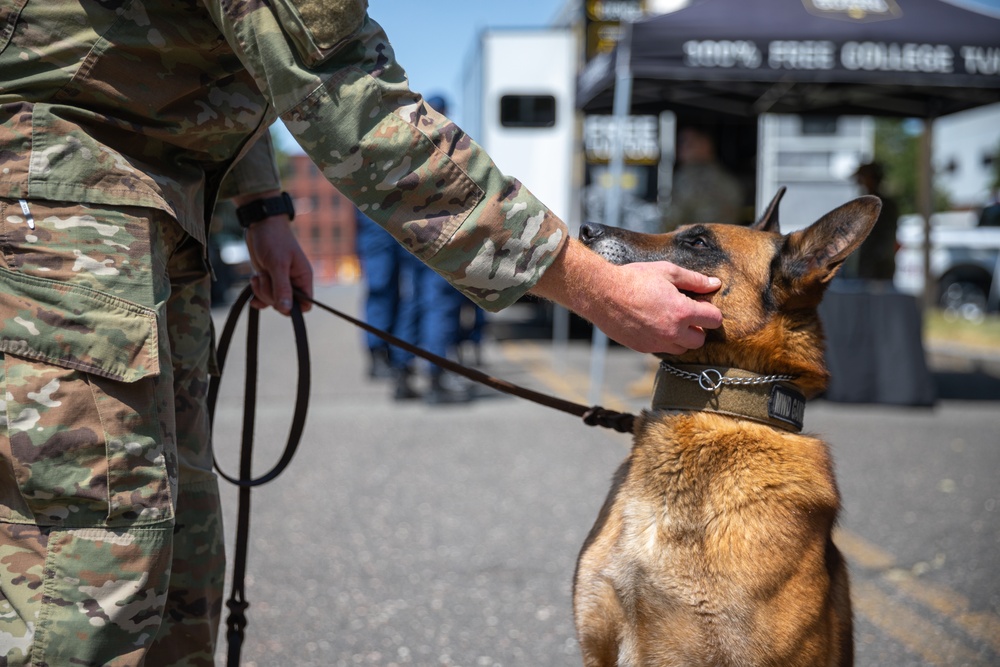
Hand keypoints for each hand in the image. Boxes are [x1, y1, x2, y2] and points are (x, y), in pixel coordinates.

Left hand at [244, 217, 312, 314]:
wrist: (260, 224)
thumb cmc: (274, 240)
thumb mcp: (278, 264)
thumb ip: (282, 288)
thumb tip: (287, 310)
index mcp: (303, 278)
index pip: (306, 304)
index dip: (293, 307)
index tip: (279, 299)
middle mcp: (294, 282)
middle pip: (285, 305)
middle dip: (271, 295)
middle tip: (265, 277)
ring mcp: (280, 281)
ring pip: (272, 301)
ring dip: (262, 290)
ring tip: (259, 274)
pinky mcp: (268, 279)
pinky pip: (263, 296)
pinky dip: (256, 292)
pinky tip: (253, 282)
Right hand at [529, 239, 722, 353]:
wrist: (602, 294)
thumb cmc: (634, 279)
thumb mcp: (667, 271)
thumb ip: (694, 280)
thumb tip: (715, 283)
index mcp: (682, 311)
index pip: (714, 320)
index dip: (711, 311)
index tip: (702, 304)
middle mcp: (672, 332)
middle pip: (700, 340)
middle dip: (697, 328)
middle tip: (686, 314)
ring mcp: (657, 343)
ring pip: (681, 349)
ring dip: (681, 337)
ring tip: (669, 320)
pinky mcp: (643, 348)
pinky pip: (662, 349)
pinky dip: (663, 340)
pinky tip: (653, 324)